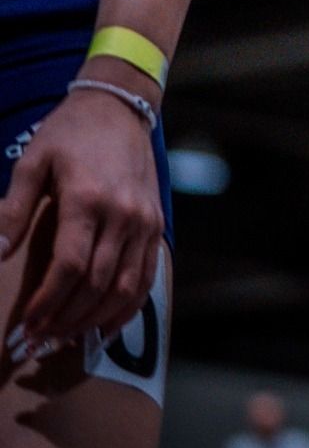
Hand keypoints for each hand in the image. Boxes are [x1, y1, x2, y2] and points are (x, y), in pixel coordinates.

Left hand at [0, 76, 162, 354]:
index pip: (69, 266)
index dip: (47, 302)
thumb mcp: (32, 163)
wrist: (120, 108)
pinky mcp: (156, 225)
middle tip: (40, 340)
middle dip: (66, 318)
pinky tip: (106, 324)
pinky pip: (146, 275)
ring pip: (125, 286)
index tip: (27, 324)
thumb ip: (13, 211)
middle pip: (96, 283)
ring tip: (67, 337)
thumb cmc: (70, 135)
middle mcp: (122, 215)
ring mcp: (144, 222)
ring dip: (95, 319)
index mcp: (87, 200)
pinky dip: (127, 306)